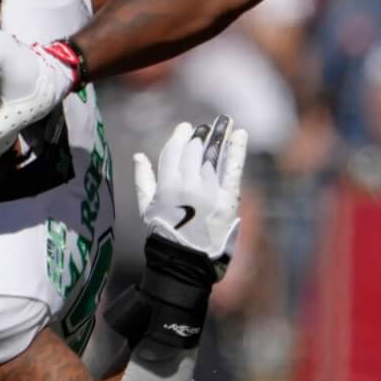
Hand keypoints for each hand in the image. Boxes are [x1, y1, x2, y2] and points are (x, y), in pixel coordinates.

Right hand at [134, 116, 246, 275]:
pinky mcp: (227, 199)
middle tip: (207, 126)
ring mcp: (209, 191)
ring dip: (220, 135)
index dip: (181, 136)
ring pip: (214, 156)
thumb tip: (138, 155)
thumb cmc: (164, 233)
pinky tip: (241, 134)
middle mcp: (188, 185)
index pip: (174, 151)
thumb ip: (143, 179)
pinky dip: (238, 150)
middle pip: (195, 151)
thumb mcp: (148, 207)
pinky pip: (233, 169)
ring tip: (225, 121)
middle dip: (201, 135)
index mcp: (167, 185)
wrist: (186, 260)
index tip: (187, 127)